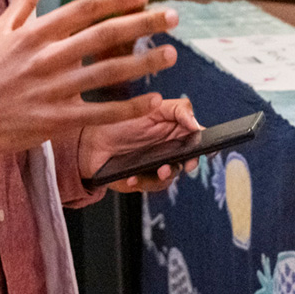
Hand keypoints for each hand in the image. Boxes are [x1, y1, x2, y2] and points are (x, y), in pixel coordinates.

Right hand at [0, 0, 179, 180]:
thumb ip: (23, 1)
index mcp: (35, 34)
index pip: (83, 10)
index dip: (116, 0)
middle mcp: (46, 59)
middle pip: (103, 37)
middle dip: (141, 24)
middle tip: (172, 17)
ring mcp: (52, 91)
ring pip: (106, 74)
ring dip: (143, 64)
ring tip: (171, 54)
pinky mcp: (55, 121)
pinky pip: (99, 114)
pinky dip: (127, 108)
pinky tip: (152, 100)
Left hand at [78, 97, 200, 192]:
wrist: (89, 141)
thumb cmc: (120, 121)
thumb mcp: (150, 107)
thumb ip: (177, 110)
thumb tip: (196, 124)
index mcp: (175, 129)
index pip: (197, 136)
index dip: (205, 143)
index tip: (204, 148)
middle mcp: (169, 148)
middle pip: (190, 159)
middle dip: (189, 163)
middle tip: (187, 164)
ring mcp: (156, 165)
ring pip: (172, 175)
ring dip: (167, 174)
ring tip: (159, 171)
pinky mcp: (143, 179)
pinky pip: (151, 185)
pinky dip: (143, 182)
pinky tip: (132, 177)